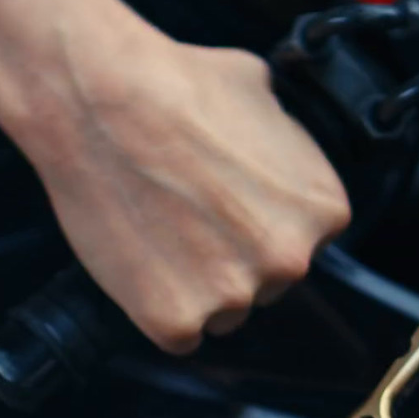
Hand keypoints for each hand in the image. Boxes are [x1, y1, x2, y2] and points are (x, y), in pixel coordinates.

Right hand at [17, 41, 351, 354]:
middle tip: (188, 215)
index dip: (261, 223)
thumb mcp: (263, 91)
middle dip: (231, 256)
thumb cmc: (175, 85)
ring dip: (195, 285)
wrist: (96, 99)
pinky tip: (140, 257)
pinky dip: (155, 305)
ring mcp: (232, 296)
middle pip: (266, 282)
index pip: (305, 241)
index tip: (229, 206)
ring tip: (159, 230)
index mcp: (322, 211)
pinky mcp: (174, 321)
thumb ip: (287, 143)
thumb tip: (284, 152)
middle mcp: (289, 260)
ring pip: (222, 311)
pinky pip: (176, 332)